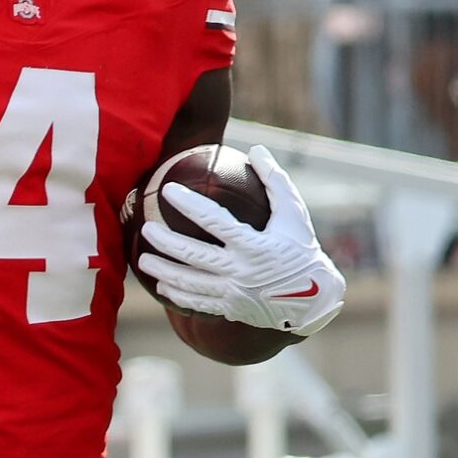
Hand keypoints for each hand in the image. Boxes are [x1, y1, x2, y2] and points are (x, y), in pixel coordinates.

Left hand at [138, 145, 347, 334]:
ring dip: (163, 272)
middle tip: (146, 229)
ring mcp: (234, 293)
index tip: (169, 190)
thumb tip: (256, 148)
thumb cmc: (300, 247)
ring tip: (142, 261)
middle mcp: (242, 271)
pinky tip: (161, 286)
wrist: (314, 299)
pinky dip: (177, 294)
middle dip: (166, 242)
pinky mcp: (231, 308)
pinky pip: (197, 302)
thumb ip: (275, 181)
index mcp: (256, 245)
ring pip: (190, 283)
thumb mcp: (294, 214)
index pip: (215, 221)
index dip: (190, 204)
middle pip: (194, 255)